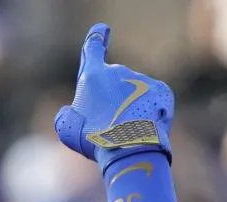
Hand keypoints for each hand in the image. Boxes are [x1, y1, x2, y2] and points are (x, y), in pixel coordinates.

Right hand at [54, 23, 173, 174]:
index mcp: (93, 75)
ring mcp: (142, 80)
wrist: (130, 146)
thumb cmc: (94, 137)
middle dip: (110, 97)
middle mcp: (119, 71)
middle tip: (105, 123)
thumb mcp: (66, 128)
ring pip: (132, 92)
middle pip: (112, 81)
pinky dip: (145, 111)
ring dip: (128, 107)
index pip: (93, 48)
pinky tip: (140, 127)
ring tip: (124, 131)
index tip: (101, 30)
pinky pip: (150, 99)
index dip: (96, 38)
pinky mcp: (161, 90)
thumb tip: (68, 111)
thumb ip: (66, 114)